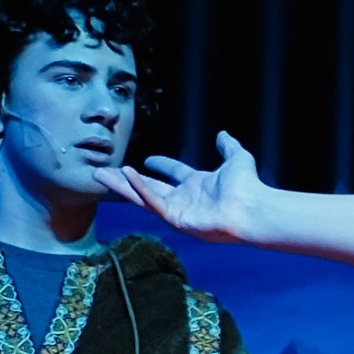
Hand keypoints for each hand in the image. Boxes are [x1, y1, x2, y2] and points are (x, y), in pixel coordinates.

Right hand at [112, 132, 270, 243]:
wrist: (252, 208)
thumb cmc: (248, 187)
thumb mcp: (237, 158)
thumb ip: (228, 147)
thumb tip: (223, 134)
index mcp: (197, 185)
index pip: (173, 174)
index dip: (162, 165)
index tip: (148, 159)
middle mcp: (184, 199)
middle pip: (148, 187)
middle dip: (125, 180)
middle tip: (104, 171)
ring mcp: (178, 211)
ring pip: (142, 196)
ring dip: (122, 185)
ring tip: (101, 174)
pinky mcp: (175, 219)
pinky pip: (153, 202)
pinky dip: (140, 189)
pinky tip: (127, 175)